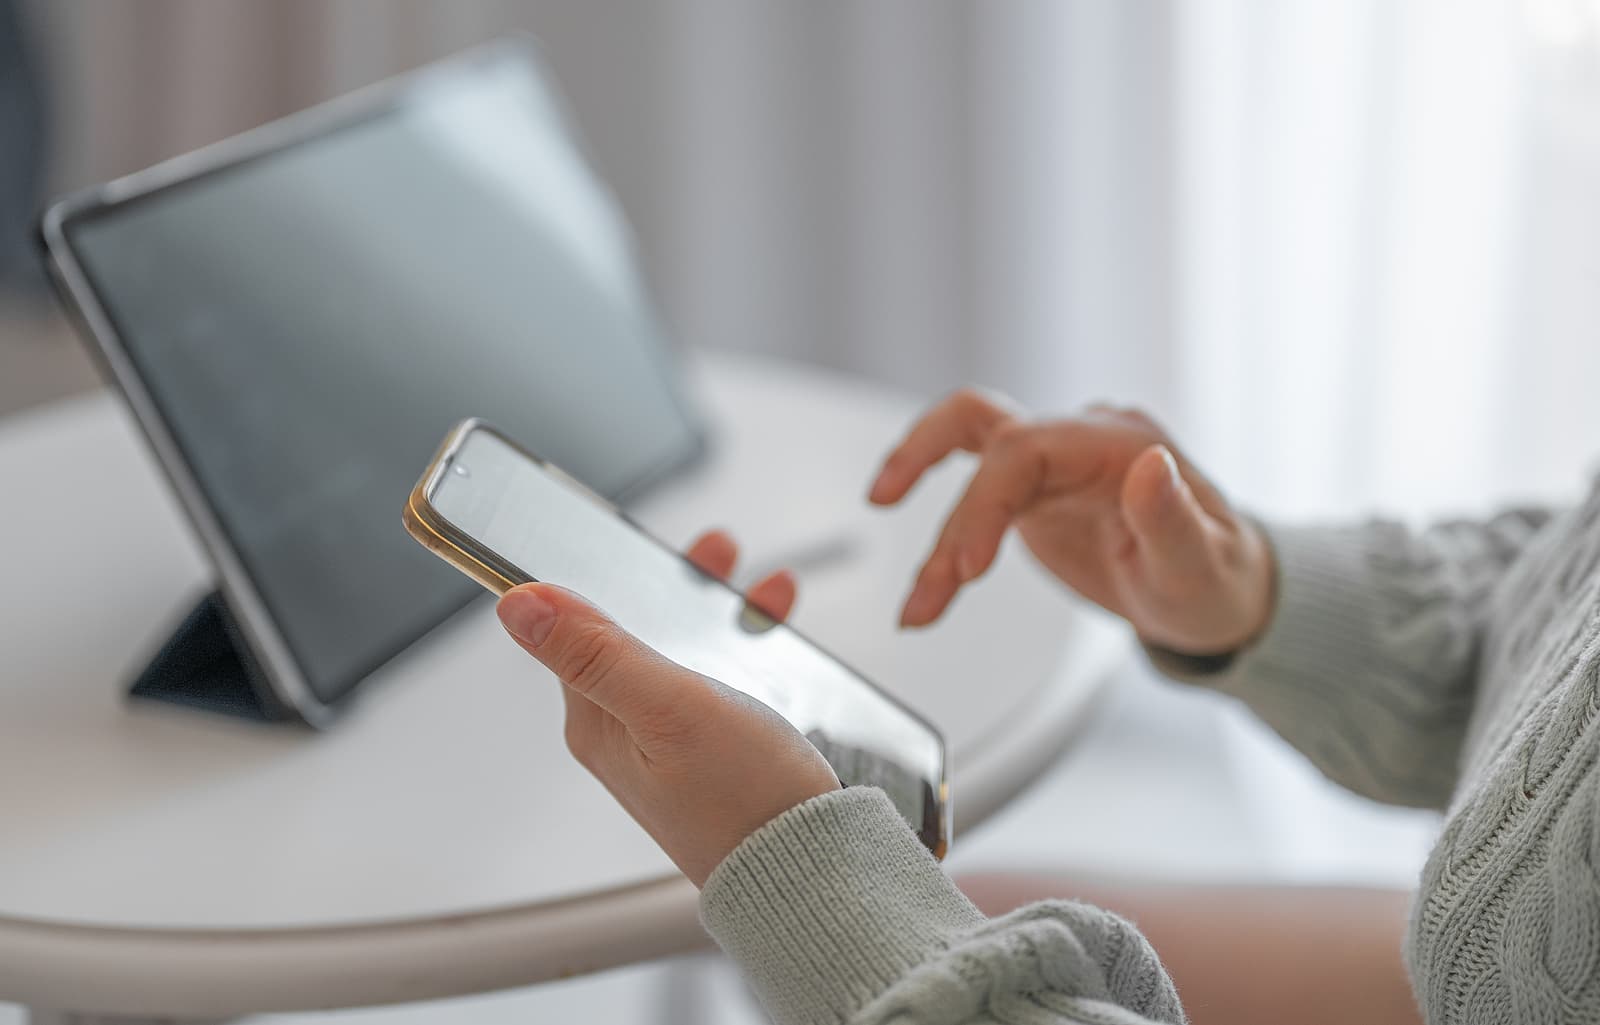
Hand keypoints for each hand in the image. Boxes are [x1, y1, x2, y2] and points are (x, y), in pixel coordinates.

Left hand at [495, 530, 840, 886]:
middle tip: (715, 547)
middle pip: (633, 630)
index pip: (574, 627)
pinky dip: (746, 647)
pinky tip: (775, 636)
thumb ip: (597, 651)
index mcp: (597, 720)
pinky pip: (721, 680)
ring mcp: (671, 743)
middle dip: (672, 582)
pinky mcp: (714, 753)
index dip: (597, 573)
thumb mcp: (669, 707)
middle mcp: (626, 731)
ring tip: (761, 584)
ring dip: (717, 609)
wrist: (813, 874)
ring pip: (683, 650)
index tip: (616, 533)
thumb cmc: (744, 802)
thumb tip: (518, 604)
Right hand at [869, 390, 1274, 654]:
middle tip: (927, 573)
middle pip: (981, 430)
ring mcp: (1055, 463)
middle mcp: (1081, 440)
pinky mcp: (1034, 492)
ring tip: (917, 603)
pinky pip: (971, 493)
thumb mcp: (1204, 567)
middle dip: (942, 502)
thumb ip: (1173, 519)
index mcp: (1121, 444)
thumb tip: (1151, 466)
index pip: (1024, 448)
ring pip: (965, 452)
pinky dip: (943, 537)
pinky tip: (928, 585)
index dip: (984, 503)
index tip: (966, 568)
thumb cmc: (1219, 582)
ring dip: (928, 514)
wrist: (1218, 596)